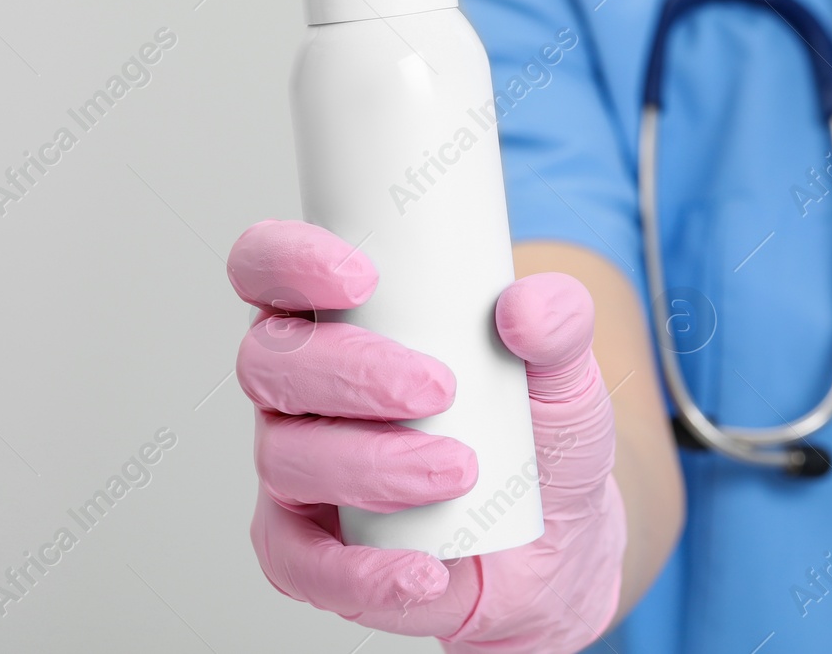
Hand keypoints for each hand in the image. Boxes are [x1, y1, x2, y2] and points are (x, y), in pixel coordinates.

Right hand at [230, 219, 625, 652]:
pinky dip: (356, 571)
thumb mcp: (563, 367)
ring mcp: (295, 466)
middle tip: (438, 388)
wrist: (554, 536)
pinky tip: (420, 569)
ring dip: (370, 464)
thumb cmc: (535, 427)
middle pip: (269, 361)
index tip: (361, 278)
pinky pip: (298, 563)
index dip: (290, 261)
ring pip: (286, 456)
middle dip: (349, 372)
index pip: (268, 267)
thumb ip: (560, 322)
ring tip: (458, 471)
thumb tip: (527, 310)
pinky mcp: (307, 548)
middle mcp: (298, 385)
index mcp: (335, 315)